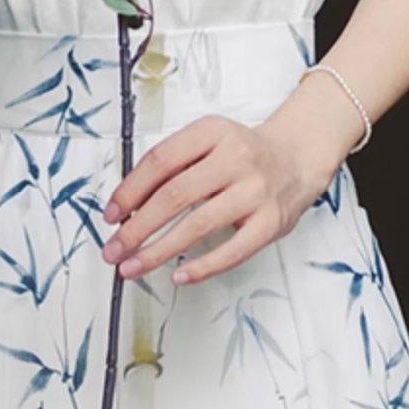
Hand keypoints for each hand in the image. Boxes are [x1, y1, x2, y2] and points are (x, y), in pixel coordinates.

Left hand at [100, 112, 340, 286]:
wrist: (297, 158)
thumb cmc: (243, 155)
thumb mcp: (208, 141)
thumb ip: (173, 165)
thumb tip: (127, 207)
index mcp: (213, 132)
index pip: (160, 161)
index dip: (129, 191)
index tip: (111, 214)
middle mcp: (236, 158)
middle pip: (174, 196)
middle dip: (136, 228)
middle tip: (114, 249)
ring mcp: (255, 191)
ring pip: (198, 226)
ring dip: (158, 252)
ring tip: (133, 267)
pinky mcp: (271, 222)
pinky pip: (233, 251)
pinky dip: (202, 267)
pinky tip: (179, 276)